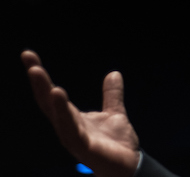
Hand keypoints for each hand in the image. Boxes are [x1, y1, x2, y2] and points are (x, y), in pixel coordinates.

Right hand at [21, 50, 140, 176]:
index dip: (40, 76)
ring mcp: (73, 138)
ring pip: (57, 114)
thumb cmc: (117, 144)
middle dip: (39, 81)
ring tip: (40, 75)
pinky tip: (59, 97)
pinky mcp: (84, 147)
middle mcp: (67, 126)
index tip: (28, 55)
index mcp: (72, 117)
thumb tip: (114, 73)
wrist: (130, 166)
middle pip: (48, 101)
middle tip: (30, 60)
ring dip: (48, 96)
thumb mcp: (114, 113)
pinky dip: (64, 114)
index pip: (51, 94)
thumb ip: (112, 95)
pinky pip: (71, 129)